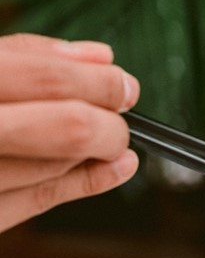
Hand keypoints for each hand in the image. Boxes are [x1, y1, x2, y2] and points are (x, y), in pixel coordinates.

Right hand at [0, 33, 140, 232]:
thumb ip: (27, 56)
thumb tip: (102, 57)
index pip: (47, 78)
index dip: (98, 82)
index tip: (123, 84)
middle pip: (69, 128)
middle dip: (109, 122)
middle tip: (121, 111)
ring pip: (59, 167)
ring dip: (99, 150)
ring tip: (114, 136)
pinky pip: (42, 201)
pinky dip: (87, 183)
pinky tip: (119, 168)